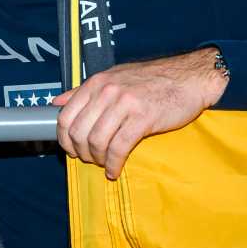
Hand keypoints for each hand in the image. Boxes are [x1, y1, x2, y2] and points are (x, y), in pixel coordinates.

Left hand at [51, 48, 227, 179]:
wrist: (190, 77)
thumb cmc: (152, 80)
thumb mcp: (114, 77)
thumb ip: (83, 91)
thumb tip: (56, 103)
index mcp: (96, 83)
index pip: (65, 116)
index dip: (64, 139)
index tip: (71, 149)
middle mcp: (106, 91)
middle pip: (79, 132)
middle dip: (80, 152)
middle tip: (89, 159)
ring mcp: (124, 104)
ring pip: (97, 141)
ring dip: (98, 159)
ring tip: (104, 163)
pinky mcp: (143, 118)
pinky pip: (119, 148)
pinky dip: (114, 164)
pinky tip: (115, 170)